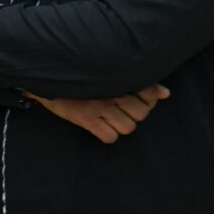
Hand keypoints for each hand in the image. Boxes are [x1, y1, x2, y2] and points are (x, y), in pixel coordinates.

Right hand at [29, 84, 170, 143]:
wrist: (47, 77)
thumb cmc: (82, 77)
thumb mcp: (108, 76)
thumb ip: (141, 84)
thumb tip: (166, 93)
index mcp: (118, 78)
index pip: (149, 93)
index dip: (148, 99)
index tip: (135, 97)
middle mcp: (111, 91)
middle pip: (141, 113)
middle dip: (133, 113)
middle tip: (120, 108)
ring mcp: (98, 105)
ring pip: (129, 127)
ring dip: (121, 125)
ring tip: (110, 118)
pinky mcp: (84, 118)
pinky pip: (110, 137)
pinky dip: (108, 135)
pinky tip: (101, 127)